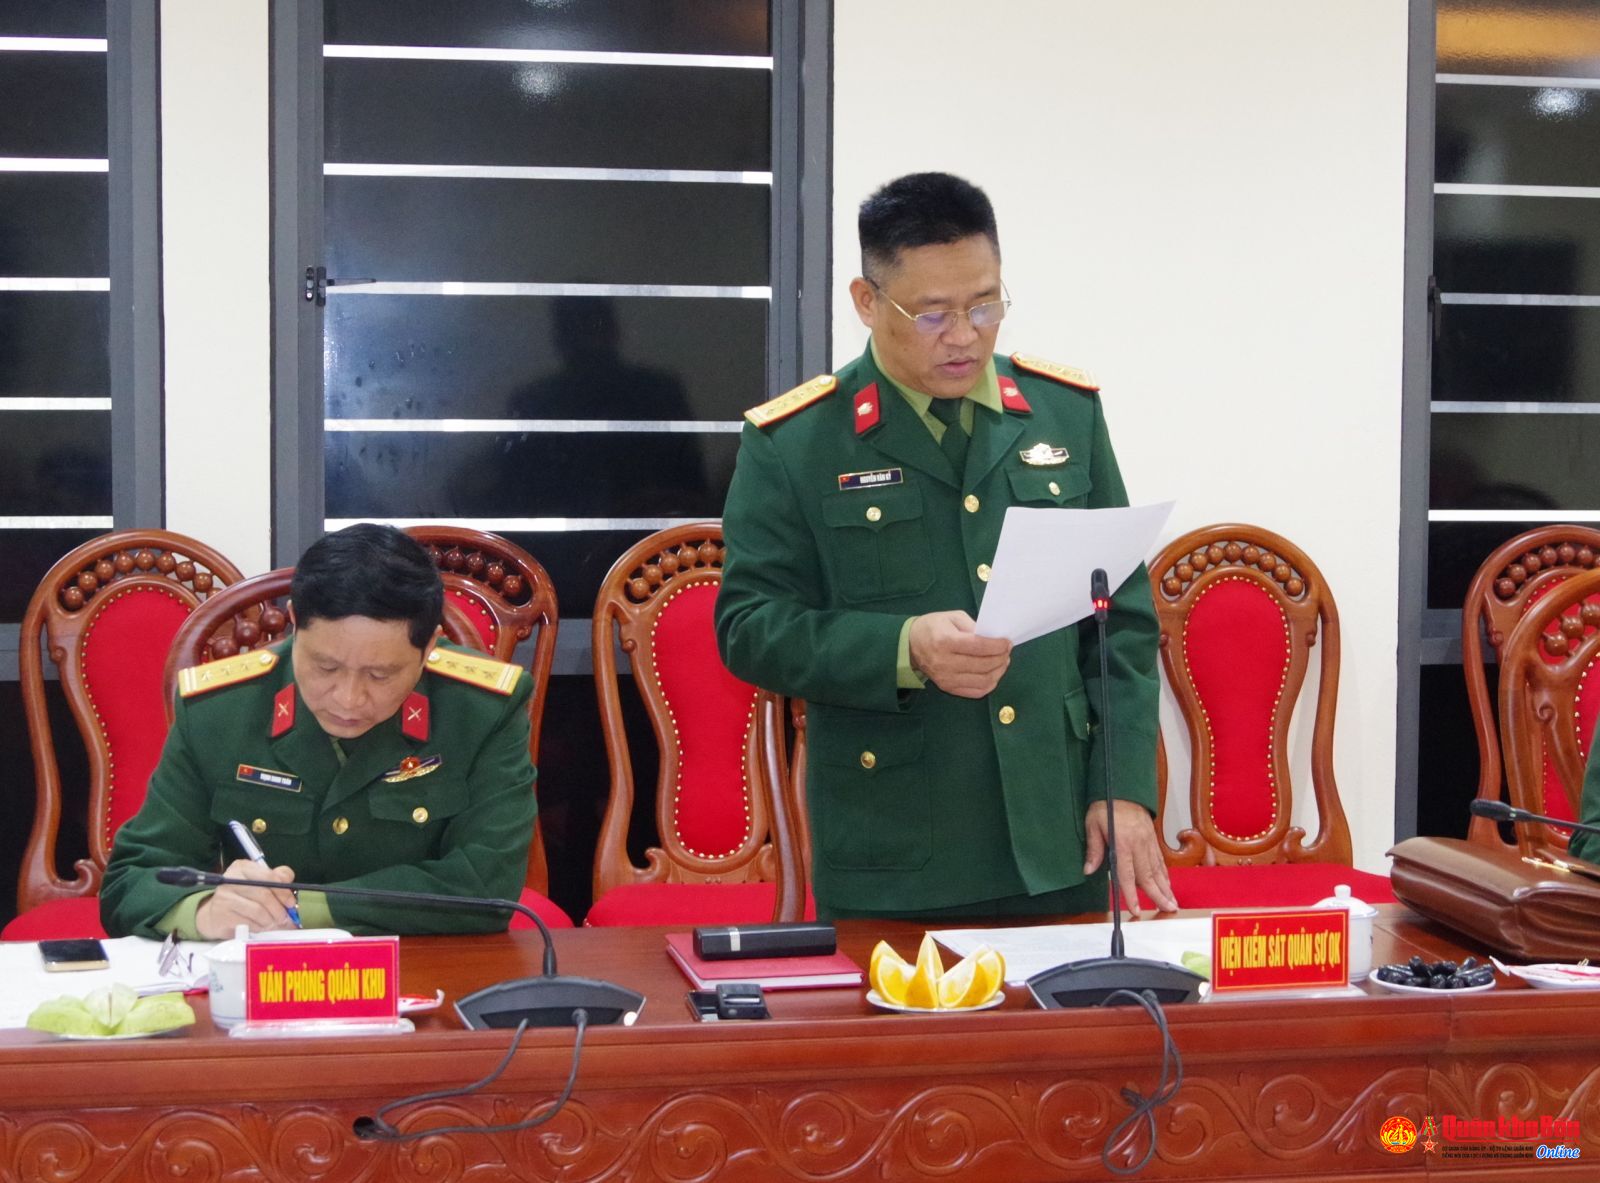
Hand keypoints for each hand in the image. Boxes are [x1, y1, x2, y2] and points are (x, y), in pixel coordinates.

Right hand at [194, 858, 298, 938]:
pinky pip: (248, 923)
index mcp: (243, 867)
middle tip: (285, 919)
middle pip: (264, 895)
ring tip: (273, 924)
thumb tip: (291, 890)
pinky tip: (260, 927)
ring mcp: (224, 897)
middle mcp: (231, 879)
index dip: (283, 892)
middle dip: (279, 910)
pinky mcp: (221, 915)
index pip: (269, 876)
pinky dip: (259, 928)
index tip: (291, 903)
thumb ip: (278, 879)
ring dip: (270, 921)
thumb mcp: (260, 883)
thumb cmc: (243, 897)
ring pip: (258, 911)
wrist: (215, 915)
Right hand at [908, 611, 1011, 697]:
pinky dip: (989, 684)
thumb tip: (993, 638)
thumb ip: (973, 626)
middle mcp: (944, 662)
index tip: (1007, 642)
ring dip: (998, 672)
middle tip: (1006, 651)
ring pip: (983, 681)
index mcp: (945, 641)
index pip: (978, 646)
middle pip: (983, 665)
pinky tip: (993, 674)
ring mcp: (946, 678)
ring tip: (1002, 662)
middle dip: (1001, 658)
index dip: (997, 646)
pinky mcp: (948, 688)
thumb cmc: (933, 627)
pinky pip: (976, 691)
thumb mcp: (952, 617)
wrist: (911, 645)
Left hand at [1084, 800, 1177, 914]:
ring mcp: (1148, 841)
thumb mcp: (1093, 824)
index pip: (1127, 874)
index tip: (1135, 910)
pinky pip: (1160, 860)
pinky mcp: (1153, 838)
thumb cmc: (1105, 805)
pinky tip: (1167, 884)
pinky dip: (1165, 874)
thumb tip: (1088, 870)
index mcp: (1123, 842)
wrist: (1123, 786)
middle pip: (1148, 875)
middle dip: (1158, 895)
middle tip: (1167, 910)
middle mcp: (1139, 844)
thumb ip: (1094, 849)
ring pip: (1157, 869)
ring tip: (1172, 903)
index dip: (1131, 894)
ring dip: (1165, 887)